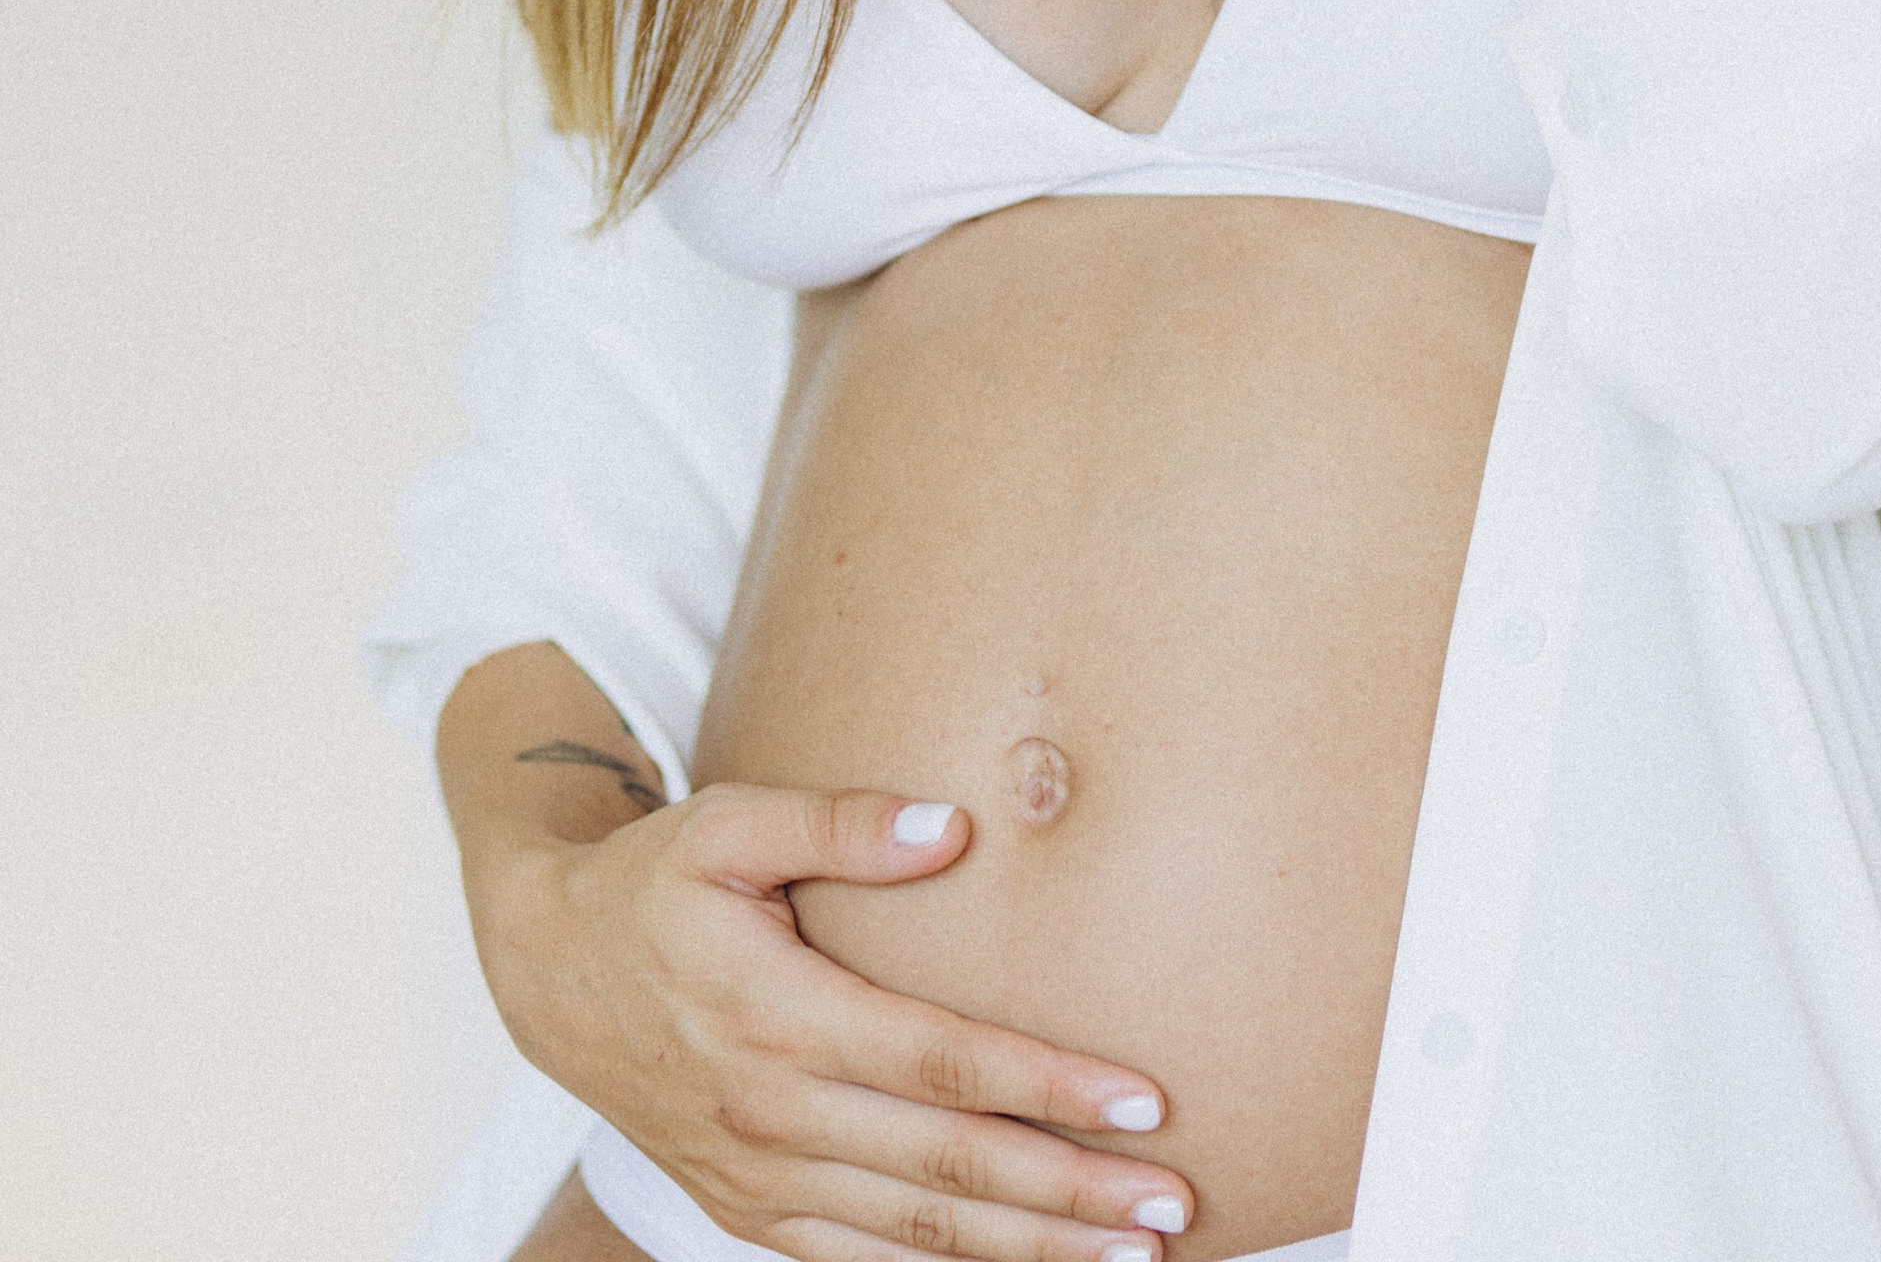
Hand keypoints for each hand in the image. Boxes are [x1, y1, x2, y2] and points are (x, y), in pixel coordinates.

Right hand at [474, 783, 1194, 1261]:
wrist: (549, 971)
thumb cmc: (656, 880)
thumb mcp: (729, 822)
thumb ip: (839, 821)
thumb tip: (953, 826)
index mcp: (778, 1016)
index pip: (941, 1065)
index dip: (1046, 1088)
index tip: (1143, 1101)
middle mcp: (773, 1113)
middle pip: (947, 1166)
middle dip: (1069, 1193)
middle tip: (1173, 1206)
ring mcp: (759, 1177)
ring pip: (915, 1232)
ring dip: (1029, 1251)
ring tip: (1132, 1255)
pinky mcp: (749, 1209)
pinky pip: (860, 1260)